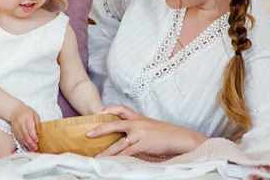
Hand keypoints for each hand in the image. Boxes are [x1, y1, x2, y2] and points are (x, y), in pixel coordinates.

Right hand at [10, 104, 40, 151]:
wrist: (14, 110)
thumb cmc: (27, 112)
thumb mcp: (34, 114)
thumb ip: (37, 122)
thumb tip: (40, 132)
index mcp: (26, 117)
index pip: (29, 128)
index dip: (33, 135)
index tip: (37, 141)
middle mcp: (20, 122)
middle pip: (25, 134)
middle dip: (30, 142)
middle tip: (35, 148)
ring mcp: (16, 127)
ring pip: (21, 137)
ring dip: (27, 144)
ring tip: (32, 149)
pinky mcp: (14, 131)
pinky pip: (18, 138)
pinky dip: (23, 143)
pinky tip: (28, 147)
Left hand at [87, 105, 208, 156]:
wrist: (180, 137)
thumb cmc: (166, 133)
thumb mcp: (150, 126)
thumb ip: (138, 128)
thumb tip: (127, 134)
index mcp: (139, 117)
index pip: (121, 108)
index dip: (109, 109)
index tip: (99, 113)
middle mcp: (137, 123)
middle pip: (114, 123)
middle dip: (100, 129)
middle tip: (88, 134)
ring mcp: (140, 133)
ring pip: (119, 142)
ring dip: (107, 150)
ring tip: (97, 155)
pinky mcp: (144, 144)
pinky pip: (128, 152)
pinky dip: (119, 157)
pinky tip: (113, 161)